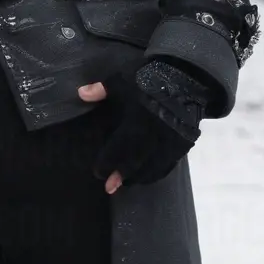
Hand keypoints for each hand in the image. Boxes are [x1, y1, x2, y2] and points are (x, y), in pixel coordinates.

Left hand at [78, 59, 209, 193]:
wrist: (184, 77)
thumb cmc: (148, 78)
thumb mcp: (122, 80)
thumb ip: (101, 90)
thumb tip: (80, 94)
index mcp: (136, 121)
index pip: (118, 148)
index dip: (107, 162)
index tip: (98, 172)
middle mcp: (153, 135)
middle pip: (135, 162)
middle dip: (121, 176)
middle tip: (109, 187)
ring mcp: (169, 141)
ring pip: (153, 167)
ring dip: (139, 177)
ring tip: (127, 183)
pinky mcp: (182, 144)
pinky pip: (169, 164)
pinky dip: (158, 172)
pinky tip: (150, 175)